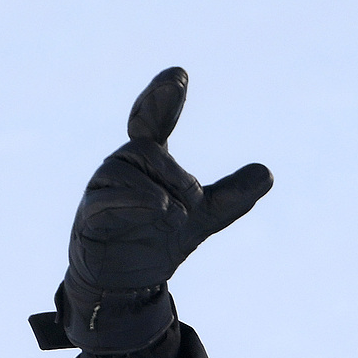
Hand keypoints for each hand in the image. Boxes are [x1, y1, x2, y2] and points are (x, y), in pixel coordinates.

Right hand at [62, 68, 270, 333]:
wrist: (129, 283)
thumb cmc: (159, 240)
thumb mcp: (204, 218)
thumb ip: (233, 196)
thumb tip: (267, 173)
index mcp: (149, 160)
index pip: (152, 118)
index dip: (163, 96)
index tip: (178, 75)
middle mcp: (123, 165)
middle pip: (147, 147)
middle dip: (175, 172)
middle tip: (196, 198)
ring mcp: (103, 186)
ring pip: (129, 168)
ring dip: (161, 191)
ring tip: (178, 216)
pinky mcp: (90, 211)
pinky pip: (109, 194)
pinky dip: (137, 199)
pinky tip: (160, 210)